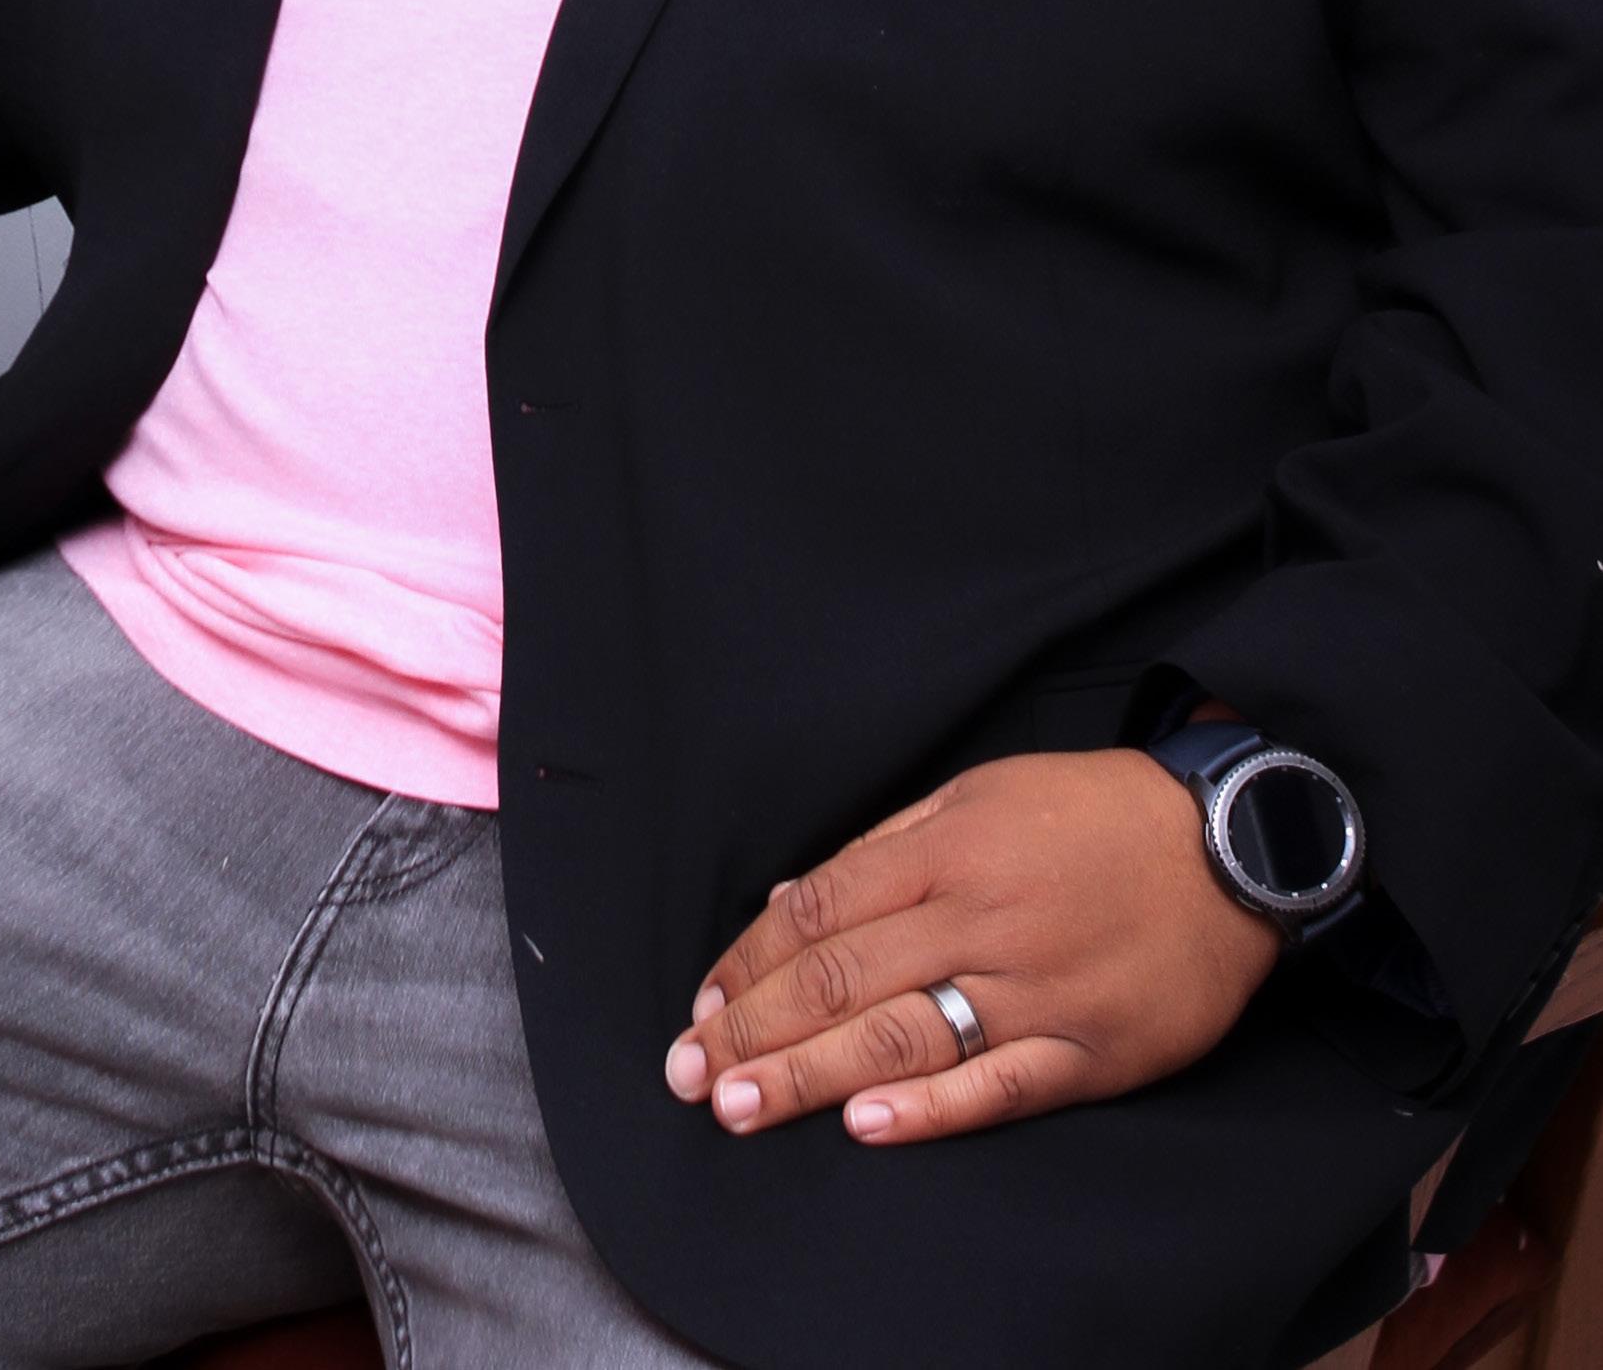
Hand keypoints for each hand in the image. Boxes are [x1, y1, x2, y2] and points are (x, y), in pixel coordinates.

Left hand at [664, 750, 1280, 1148]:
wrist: (1228, 847)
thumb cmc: (1090, 814)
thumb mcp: (978, 793)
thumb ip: (886, 849)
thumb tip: (795, 901)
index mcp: (945, 851)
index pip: (819, 911)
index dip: (750, 963)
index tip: (702, 1006)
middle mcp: (978, 919)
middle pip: (843, 979)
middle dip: (756, 1029)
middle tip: (690, 1076)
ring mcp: (1035, 991)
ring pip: (903, 1037)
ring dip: (812, 1077)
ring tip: (741, 1108)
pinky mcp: (1091, 1052)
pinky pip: (999, 1085)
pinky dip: (931, 1109)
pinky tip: (868, 1126)